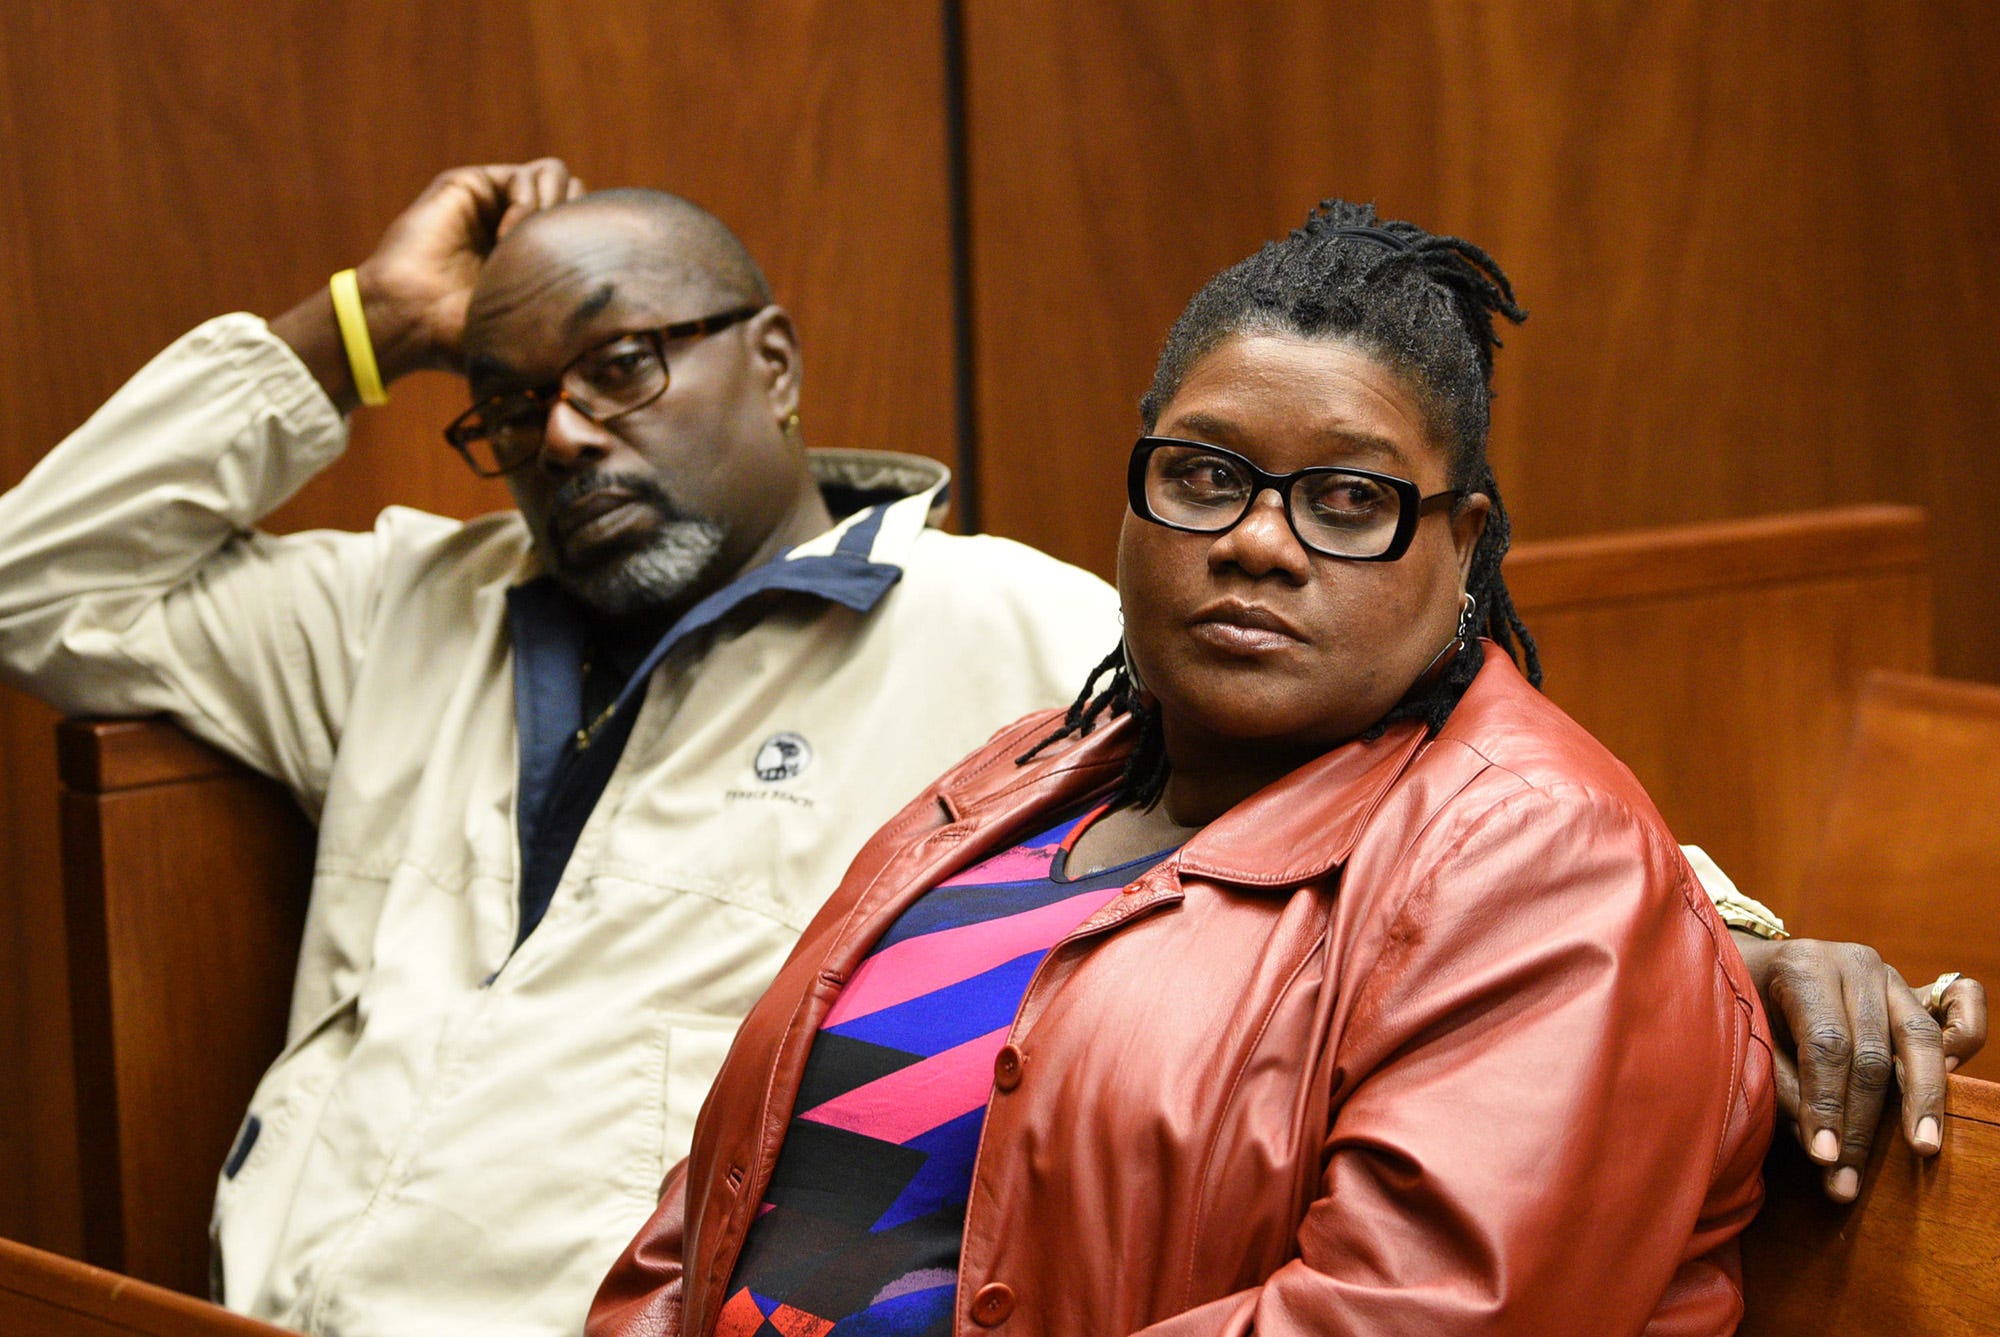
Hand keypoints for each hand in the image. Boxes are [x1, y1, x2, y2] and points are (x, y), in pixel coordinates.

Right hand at [269, 159, 584, 407]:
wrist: (411, 322)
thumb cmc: (465, 339)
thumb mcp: (533, 327)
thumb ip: (572, 316)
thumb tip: (628, 329)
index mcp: (536, 255)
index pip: (588, 227)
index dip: (594, 243)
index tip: (580, 280)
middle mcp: (518, 223)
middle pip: (579, 196)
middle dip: (577, 223)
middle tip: (557, 263)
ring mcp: (496, 200)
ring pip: (559, 177)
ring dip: (555, 211)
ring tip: (531, 251)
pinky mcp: (474, 183)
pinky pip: (529, 177)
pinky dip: (530, 205)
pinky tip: (510, 241)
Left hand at [1733, 932, 1986, 1201]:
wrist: (1756, 966)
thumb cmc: (1748, 1006)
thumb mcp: (1747, 1034)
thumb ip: (1780, 1082)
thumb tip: (1822, 1143)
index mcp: (1803, 966)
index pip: (1825, 1043)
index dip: (1826, 1103)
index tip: (1823, 1157)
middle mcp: (1853, 964)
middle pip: (1871, 1052)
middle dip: (1862, 1124)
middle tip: (1848, 1179)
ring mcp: (1889, 973)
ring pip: (1918, 1038)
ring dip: (1922, 1100)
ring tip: (1923, 1148)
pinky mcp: (1913, 987)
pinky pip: (1960, 1000)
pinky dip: (1965, 1037)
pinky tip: (1953, 1083)